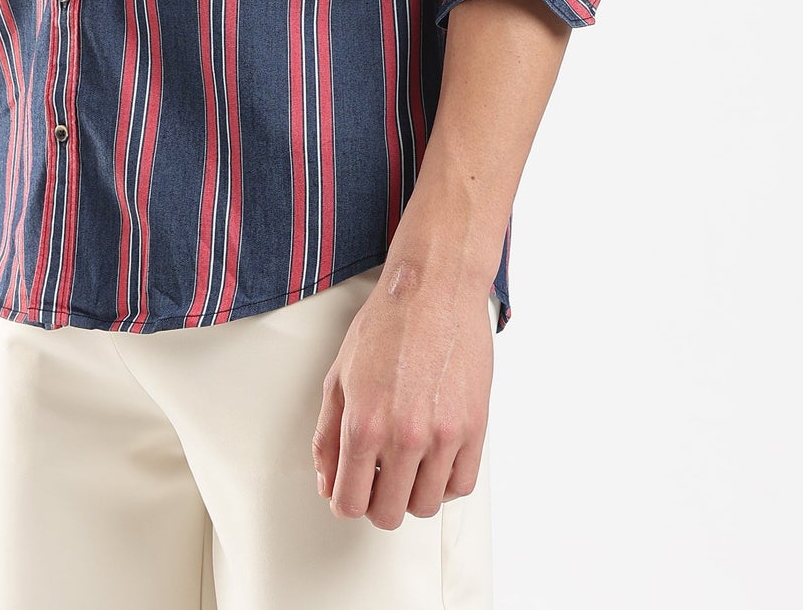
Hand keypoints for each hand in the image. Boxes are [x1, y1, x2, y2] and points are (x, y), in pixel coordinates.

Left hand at [310, 267, 493, 527]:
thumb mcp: (339, 376)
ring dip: (412, 493)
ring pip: (426, 506)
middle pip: (388, 514)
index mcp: (364, 424)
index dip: (347, 502)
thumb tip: (328, 481)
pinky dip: (445, 482)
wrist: (434, 289)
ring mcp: (443, 435)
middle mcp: (404, 436)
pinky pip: (461, 485)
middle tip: (378, 478)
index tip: (352, 492)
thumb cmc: (387, 323)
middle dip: (378, 502)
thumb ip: (328, 436)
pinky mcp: (475, 427)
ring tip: (406, 464)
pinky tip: (433, 459)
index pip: (351, 503)